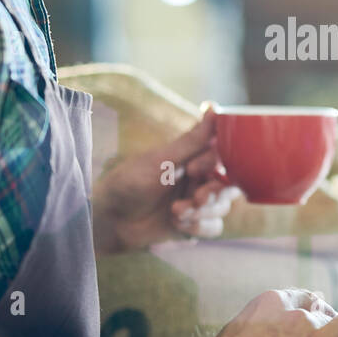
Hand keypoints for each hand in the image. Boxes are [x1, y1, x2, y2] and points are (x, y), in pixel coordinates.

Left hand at [93, 102, 243, 253]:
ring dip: (203, 212)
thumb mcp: (160, 161)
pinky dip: (199, 227)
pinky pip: (213, 227)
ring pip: (222, 207)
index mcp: (191, 157)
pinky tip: (178, 225)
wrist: (109, 220)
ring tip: (176, 213)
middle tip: (196, 199)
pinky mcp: (192, 223)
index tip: (192, 170)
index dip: (213, 164)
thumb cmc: (129, 183)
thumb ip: (191, 140)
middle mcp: (197, 178)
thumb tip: (213, 108)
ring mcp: (196, 201)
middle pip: (228, 184)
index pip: (221, 155)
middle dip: (214, 194)